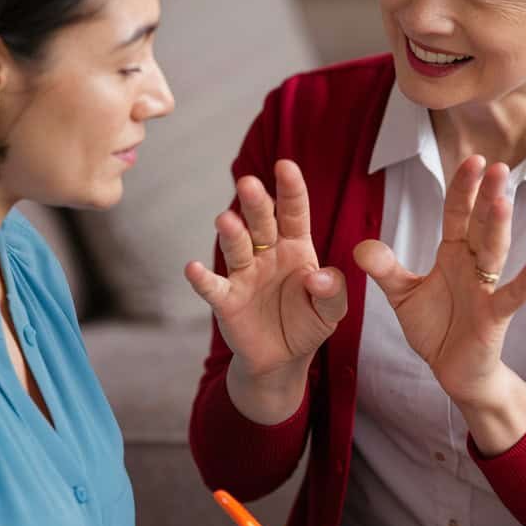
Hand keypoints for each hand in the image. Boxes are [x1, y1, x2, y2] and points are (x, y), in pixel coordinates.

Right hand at [185, 159, 346, 398]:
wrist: (282, 359)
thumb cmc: (307, 323)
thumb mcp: (331, 311)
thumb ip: (332, 292)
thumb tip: (317, 277)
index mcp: (295, 246)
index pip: (293, 211)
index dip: (290, 189)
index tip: (285, 165)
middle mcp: (267, 253)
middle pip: (261, 222)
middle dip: (255, 203)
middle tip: (248, 183)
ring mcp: (244, 274)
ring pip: (237, 247)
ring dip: (231, 234)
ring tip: (226, 220)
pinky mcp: (227, 300)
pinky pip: (213, 287)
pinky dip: (202, 278)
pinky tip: (193, 268)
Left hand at [354, 156, 525, 405]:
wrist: (453, 371)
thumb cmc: (435, 327)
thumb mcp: (402, 296)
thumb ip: (385, 270)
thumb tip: (361, 246)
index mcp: (453, 254)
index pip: (458, 214)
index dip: (463, 188)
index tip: (472, 159)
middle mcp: (473, 265)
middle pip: (481, 225)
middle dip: (486, 196)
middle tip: (496, 165)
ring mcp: (487, 289)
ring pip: (495, 252)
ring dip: (499, 228)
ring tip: (503, 201)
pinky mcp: (495, 316)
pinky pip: (513, 295)